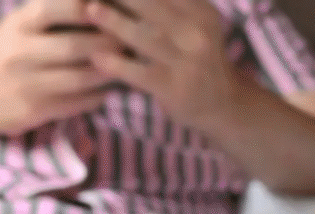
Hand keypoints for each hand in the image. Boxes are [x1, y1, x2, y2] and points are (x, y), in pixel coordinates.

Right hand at [0, 0, 123, 135]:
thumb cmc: (7, 52)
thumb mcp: (21, 24)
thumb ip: (54, 11)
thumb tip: (98, 4)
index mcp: (20, 24)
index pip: (61, 7)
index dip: (92, 7)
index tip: (114, 9)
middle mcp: (21, 52)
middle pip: (76, 46)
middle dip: (110, 43)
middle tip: (132, 41)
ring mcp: (27, 84)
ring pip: (81, 77)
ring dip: (110, 72)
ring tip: (126, 65)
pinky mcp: (35, 111)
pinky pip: (77, 103)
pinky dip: (99, 95)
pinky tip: (108, 89)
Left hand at [85, 0, 240, 128]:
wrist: (223, 103)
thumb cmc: (198, 58)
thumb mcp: (195, 24)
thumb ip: (170, 5)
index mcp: (201, 10)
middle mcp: (198, 32)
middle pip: (155, 5)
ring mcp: (188, 61)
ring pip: (146, 37)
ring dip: (115, 23)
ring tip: (90, 11)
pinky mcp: (175, 87)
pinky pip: (141, 73)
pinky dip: (117, 65)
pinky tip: (97, 58)